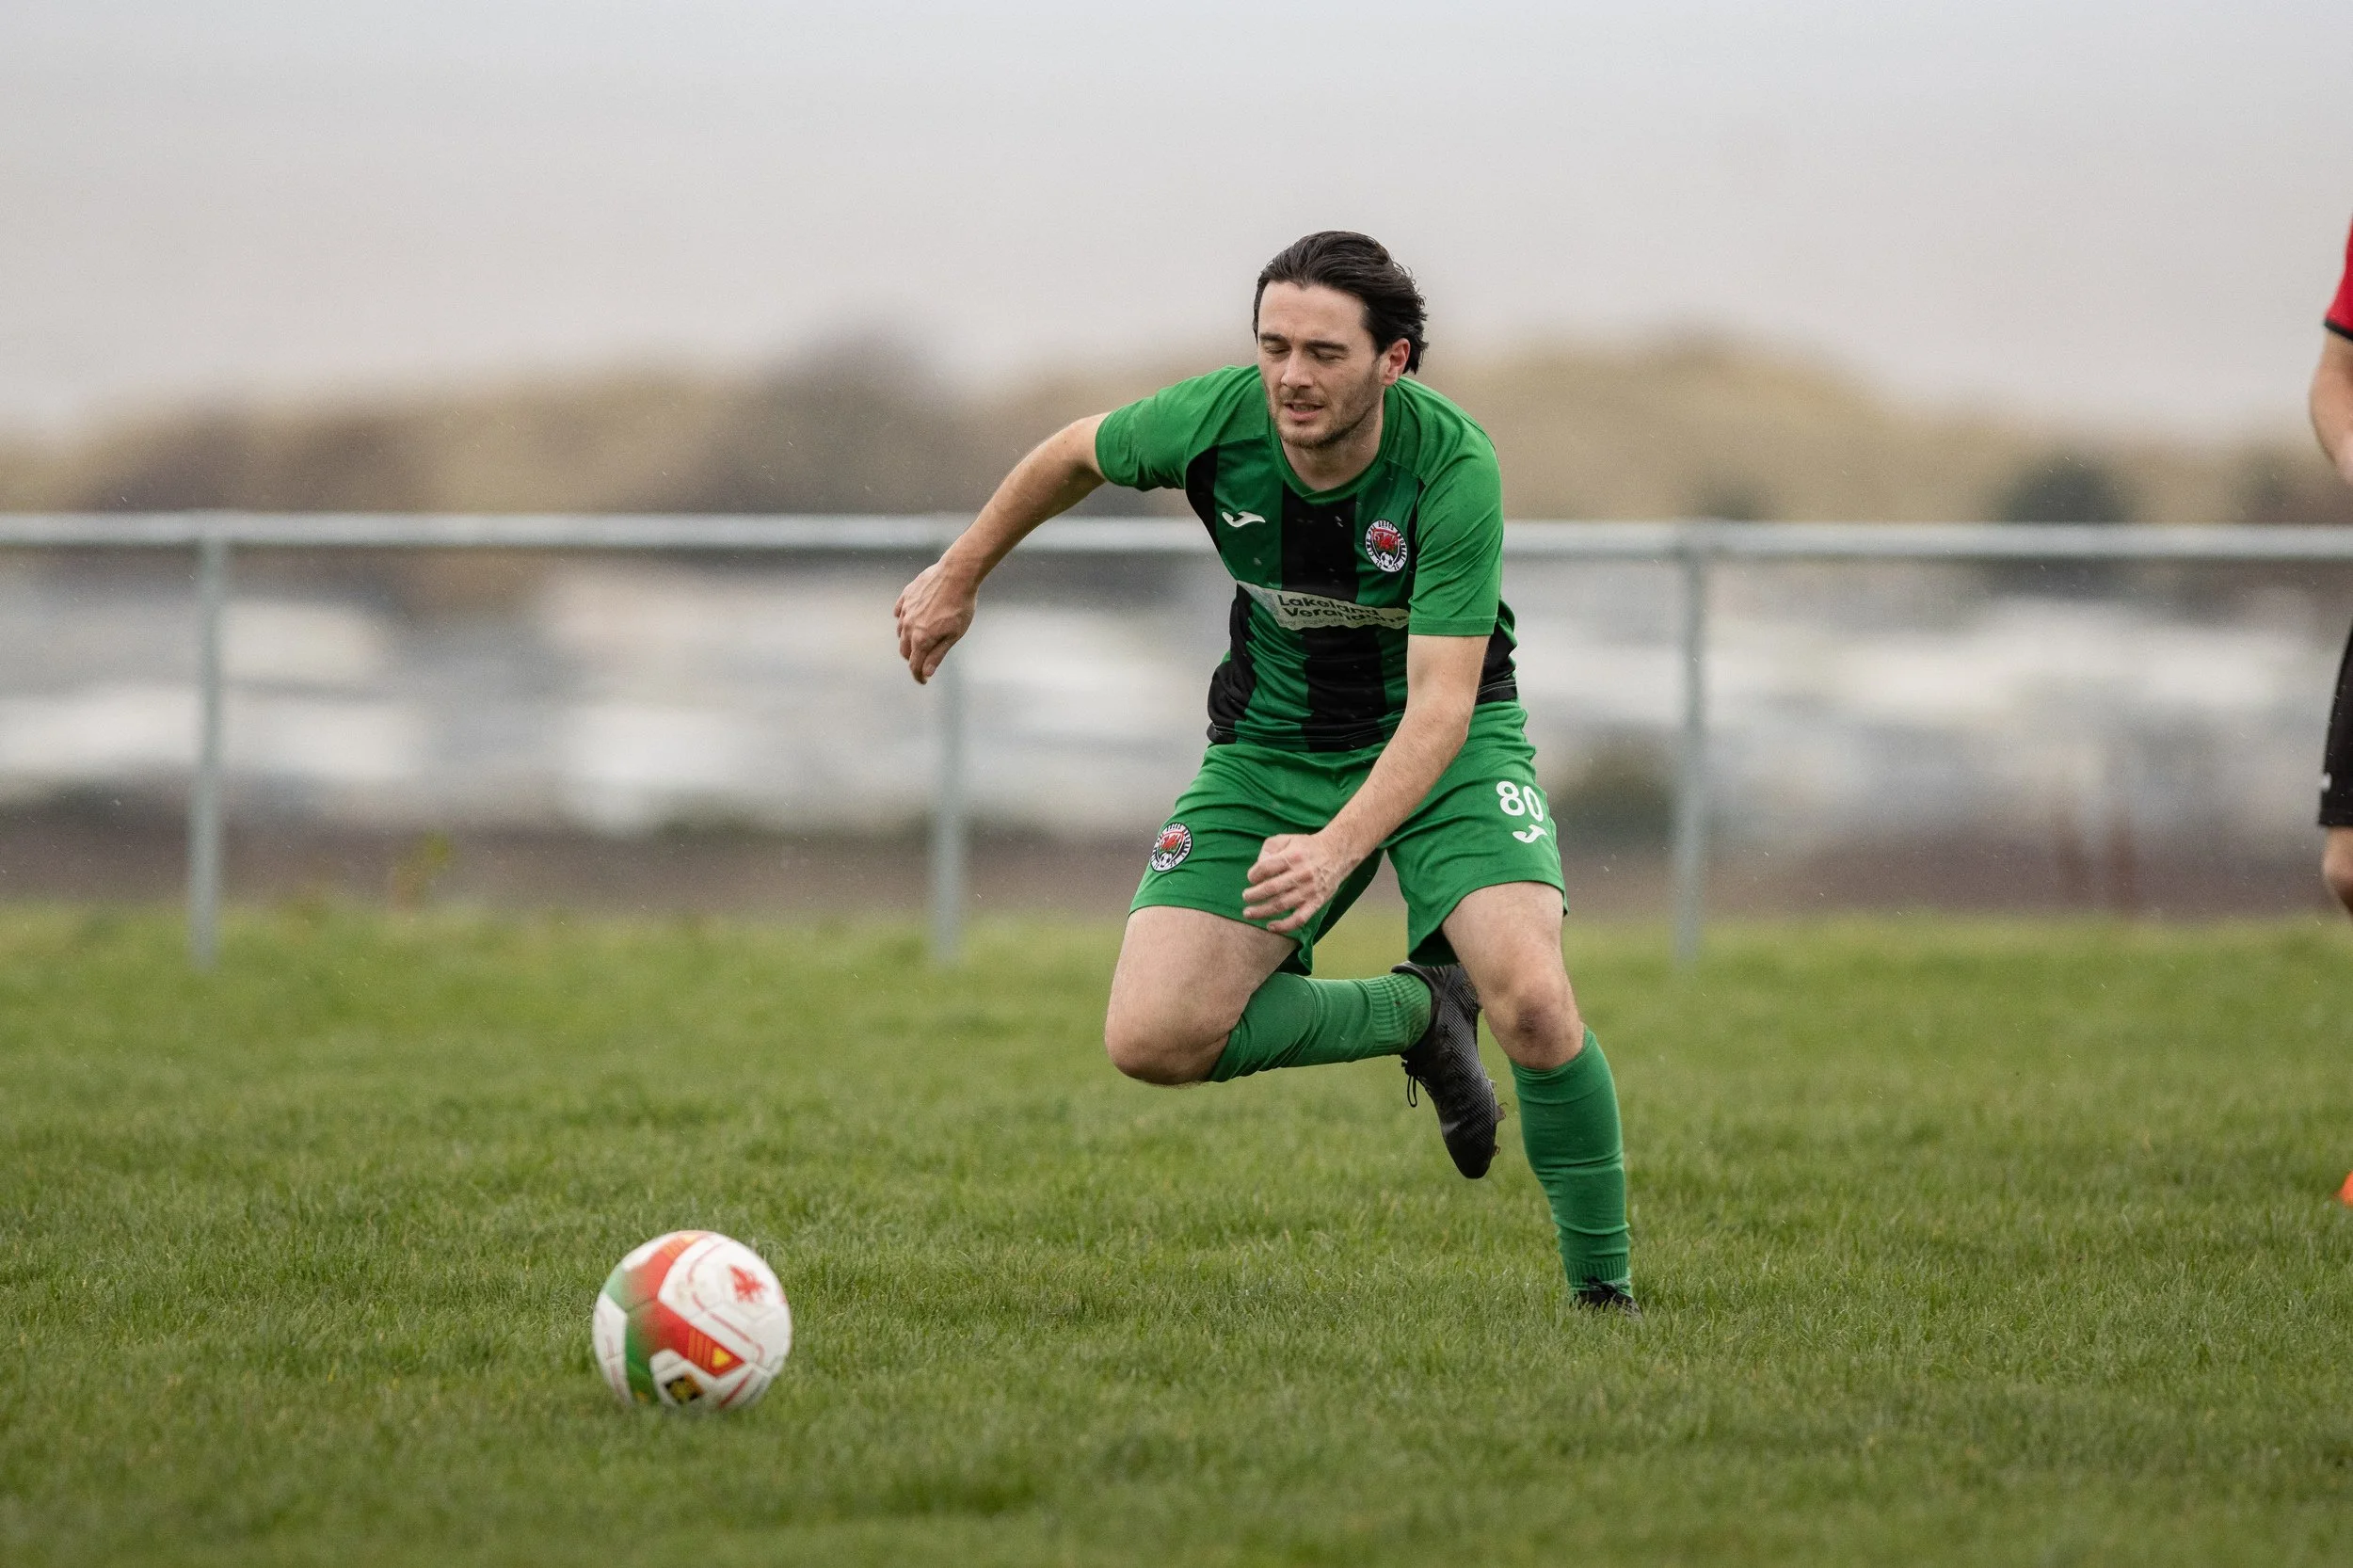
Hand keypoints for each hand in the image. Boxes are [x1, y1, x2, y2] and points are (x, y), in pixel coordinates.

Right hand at [894, 559, 975, 683]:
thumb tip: (927, 673)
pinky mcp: (906, 596)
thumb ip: (938, 654)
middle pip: (904, 650)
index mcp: (921, 639)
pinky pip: (899, 612)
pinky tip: (910, 619)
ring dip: (908, 640)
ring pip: (901, 631)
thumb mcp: (954, 635)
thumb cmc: (960, 606)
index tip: (923, 681)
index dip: (918, 675)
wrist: (956, 574)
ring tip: (920, 640)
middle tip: (923, 661)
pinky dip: (903, 619)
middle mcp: (908, 626)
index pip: (915, 664)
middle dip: (913, 659)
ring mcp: (906, 610)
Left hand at [1242, 831, 1359, 933]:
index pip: (1265, 868)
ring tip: (1249, 913)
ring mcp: (1308, 890)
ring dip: (1262, 911)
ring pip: (1281, 905)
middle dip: (1253, 895)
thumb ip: (1269, 848)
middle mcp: (1300, 874)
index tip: (1251, 879)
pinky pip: (1299, 919)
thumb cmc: (1307, 847)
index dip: (1253, 875)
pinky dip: (1284, 926)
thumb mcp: (1287, 838)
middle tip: (1245, 897)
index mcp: (1292, 857)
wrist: (1337, 853)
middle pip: (1271, 888)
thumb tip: (1257, 867)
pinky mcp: (1316, 902)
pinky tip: (1271, 926)